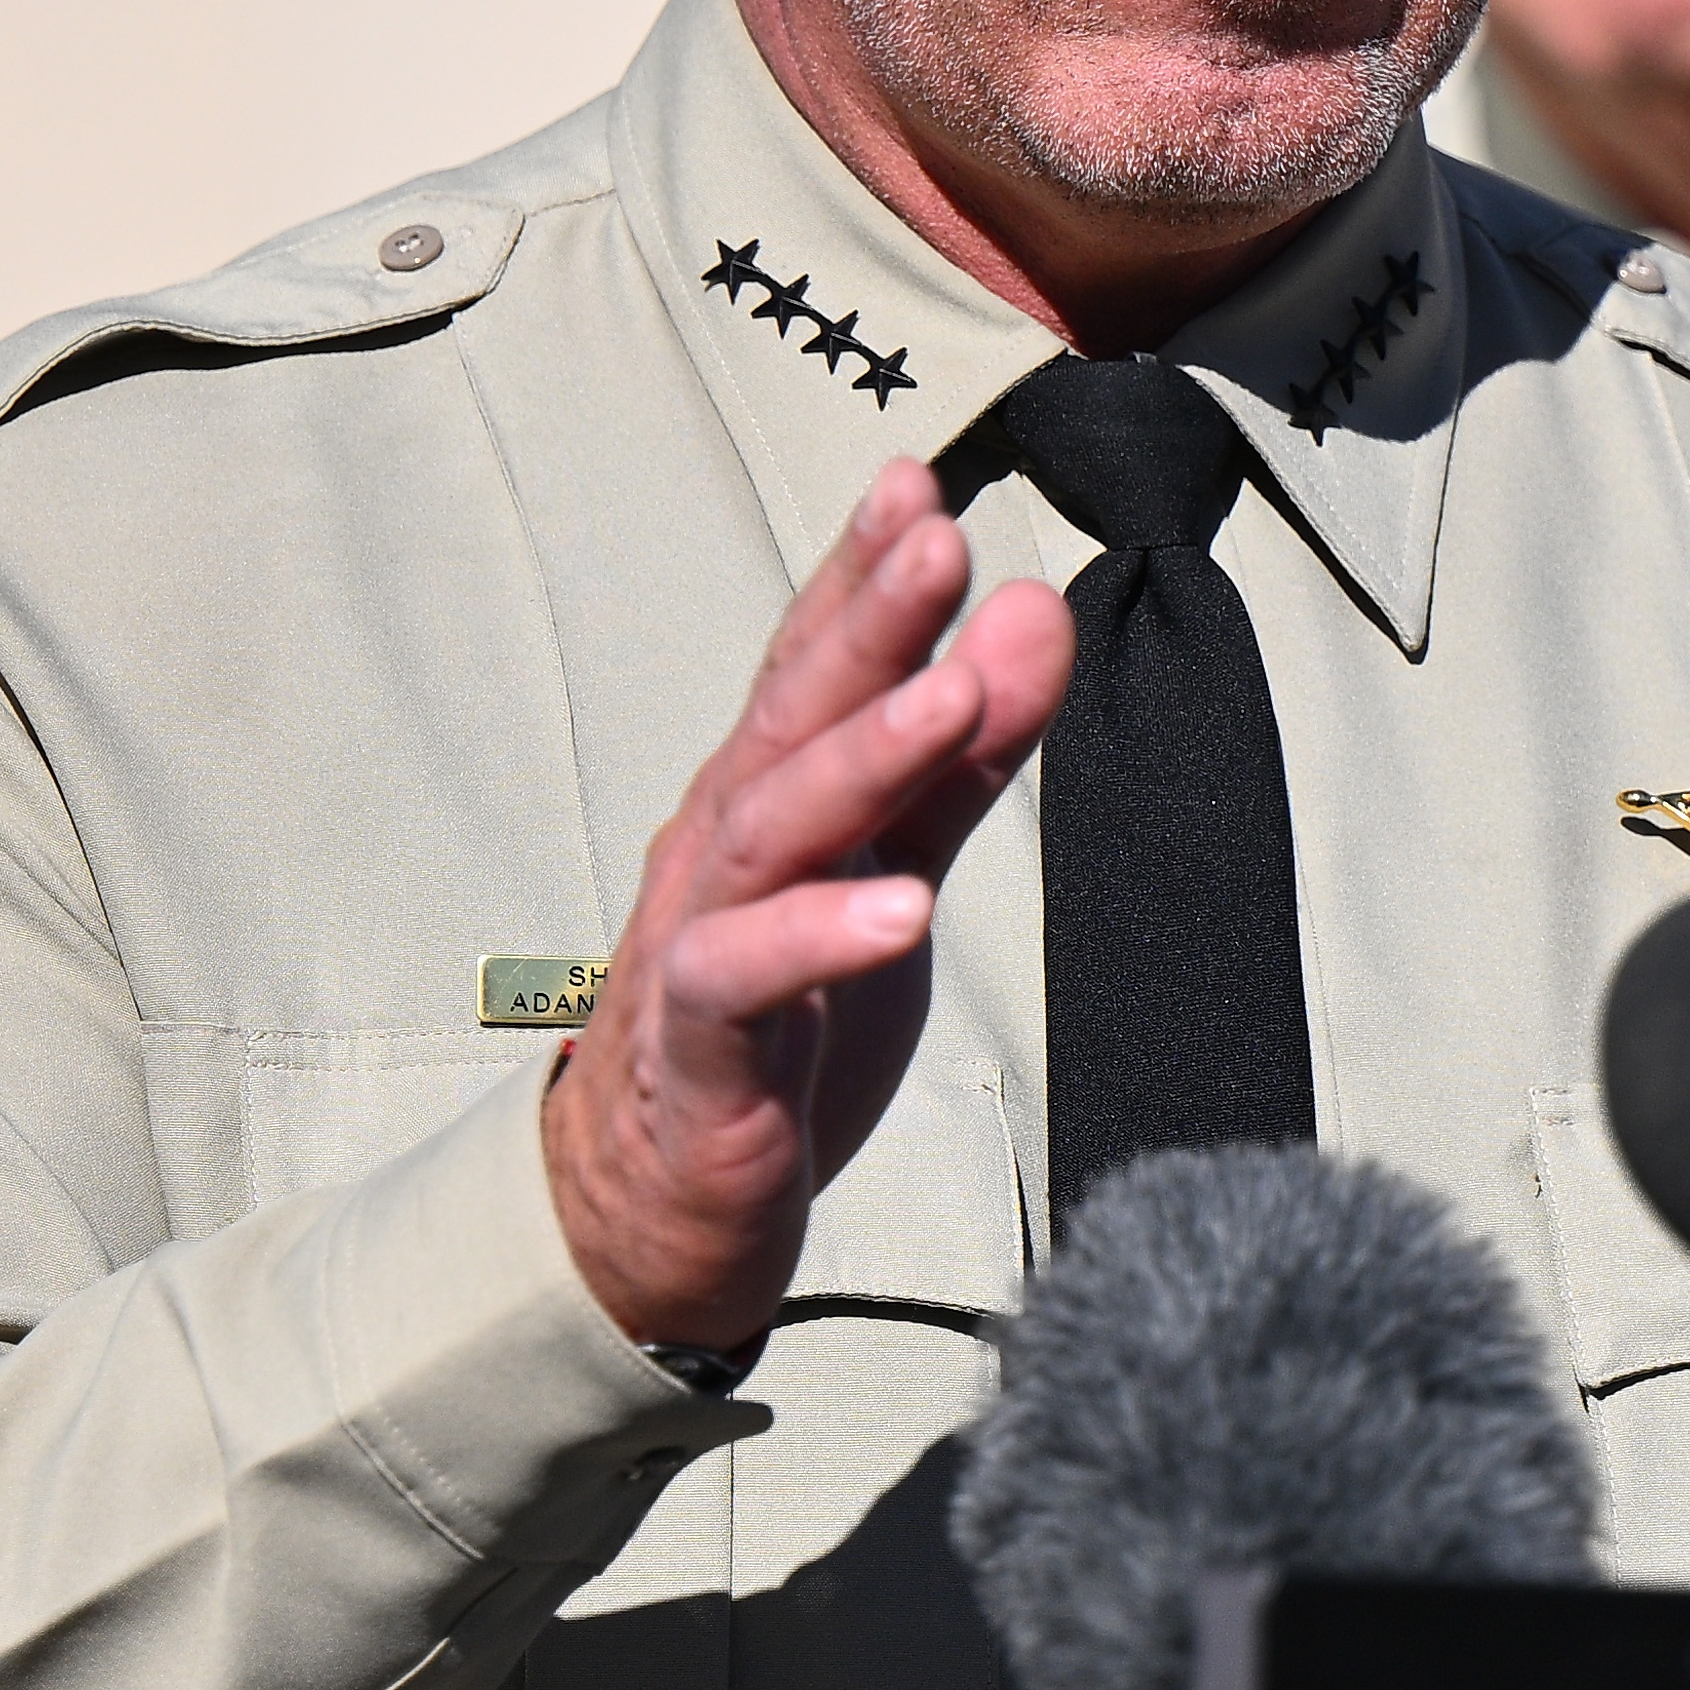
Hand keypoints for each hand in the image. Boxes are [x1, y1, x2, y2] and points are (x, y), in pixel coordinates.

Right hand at [545, 459, 1072, 1345]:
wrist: (653, 1206)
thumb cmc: (778, 1025)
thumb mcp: (893, 872)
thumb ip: (965, 759)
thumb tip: (1036, 615)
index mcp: (769, 801)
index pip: (813, 669)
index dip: (859, 578)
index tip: (920, 484)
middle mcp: (722, 851)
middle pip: (791, 720)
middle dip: (864, 626)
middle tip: (937, 537)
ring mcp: (700, 945)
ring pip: (769, 831)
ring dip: (861, 757)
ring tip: (950, 697)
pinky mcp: (700, 1053)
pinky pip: (745, 982)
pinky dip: (818, 938)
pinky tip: (901, 909)